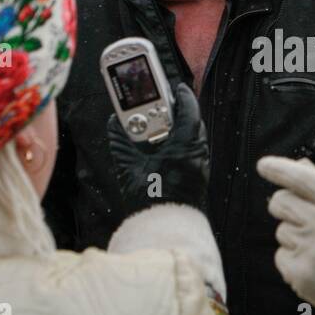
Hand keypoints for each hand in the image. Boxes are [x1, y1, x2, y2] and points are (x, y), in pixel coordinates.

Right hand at [106, 83, 209, 213]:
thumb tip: (113, 123)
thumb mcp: (128, 167)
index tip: (177, 87)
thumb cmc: (149, 198)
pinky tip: (167, 147)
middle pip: (194, 124)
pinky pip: (193, 152)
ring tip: (164, 124)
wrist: (164, 227)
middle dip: (182, 111)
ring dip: (182, 128)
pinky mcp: (198, 177)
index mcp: (184, 147)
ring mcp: (200, 167)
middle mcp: (197, 155)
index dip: (184, 97)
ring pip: (195, 138)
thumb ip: (120, 142)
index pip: (189, 113)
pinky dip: (183, 143)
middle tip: (166, 103)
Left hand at [258, 155, 314, 314]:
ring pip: (280, 230)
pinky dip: (292, 260)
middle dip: (282, 206)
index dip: (280, 169)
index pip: (303, 179)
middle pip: (281, 201)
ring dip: (293, 237)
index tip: (263, 165)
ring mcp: (311, 250)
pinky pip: (280, 255)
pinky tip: (314, 266)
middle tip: (299, 218)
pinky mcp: (299, 273)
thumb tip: (300, 164)